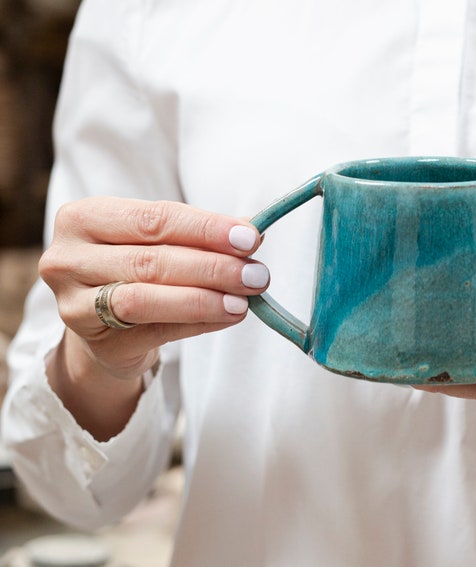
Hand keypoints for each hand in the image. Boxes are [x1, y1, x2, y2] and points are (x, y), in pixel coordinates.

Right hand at [39, 197, 268, 438]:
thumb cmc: (137, 268)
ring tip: (244, 301)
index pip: (154, 218)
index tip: (251, 238)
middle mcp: (68, 258)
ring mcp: (74, 303)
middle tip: (257, 274)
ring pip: (146, 299)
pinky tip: (228, 317)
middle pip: (152, 260)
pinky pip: (154, 332)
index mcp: (84, 217)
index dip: (206, 229)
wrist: (105, 324)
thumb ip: (199, 234)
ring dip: (205, 299)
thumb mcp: (160, 241)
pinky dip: (198, 324)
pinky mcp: (93, 341)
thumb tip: (253, 230)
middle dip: (213, 267)